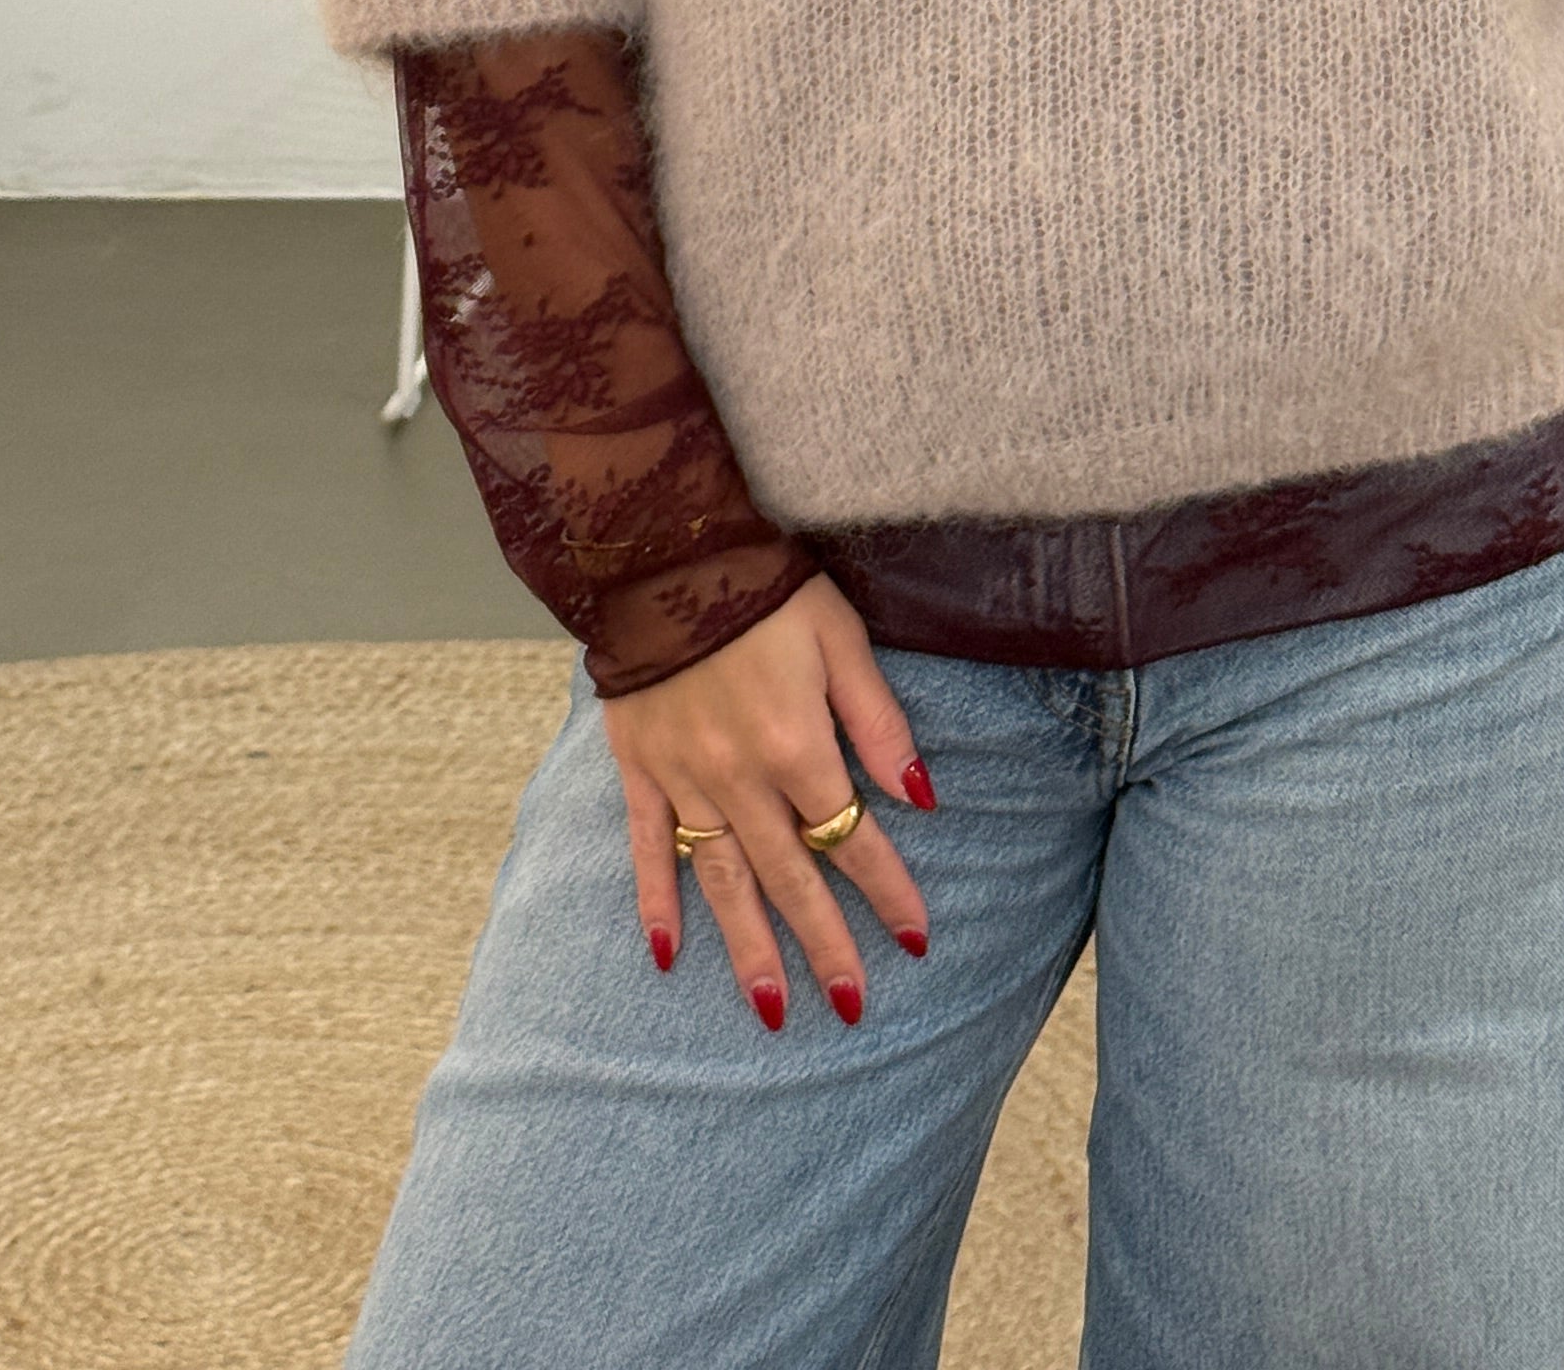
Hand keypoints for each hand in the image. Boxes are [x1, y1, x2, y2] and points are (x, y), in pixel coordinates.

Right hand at [605, 572, 934, 1026]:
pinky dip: (656, 901)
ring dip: (747, 947)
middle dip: (824, 944)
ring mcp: (684, 778)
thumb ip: (879, 722)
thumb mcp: (841, 639)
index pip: (852, 836)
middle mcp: (739, 778)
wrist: (664, 551)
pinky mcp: (640, 768)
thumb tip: (923, 797)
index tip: (916, 942)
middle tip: (849, 1007)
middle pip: (789, 876)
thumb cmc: (765, 588)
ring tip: (769, 1011)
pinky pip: (649, 848)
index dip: (887, 890)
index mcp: (796, 746)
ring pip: (722, 880)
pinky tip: (668, 954)